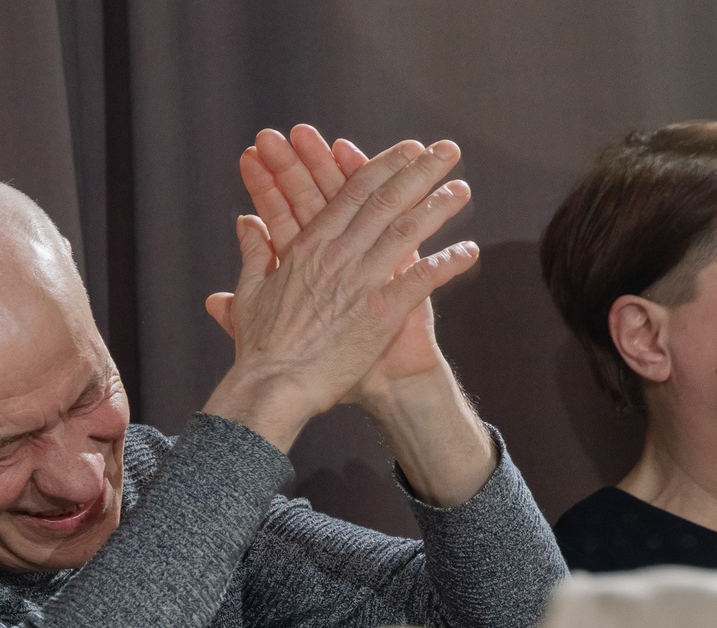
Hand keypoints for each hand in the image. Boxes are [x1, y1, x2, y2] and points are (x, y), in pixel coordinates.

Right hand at [199, 138, 476, 451]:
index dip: (384, 165)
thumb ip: (254, 252)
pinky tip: (470, 251)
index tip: (408, 150)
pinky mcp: (380, 313)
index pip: (353, 192)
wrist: (273, 388)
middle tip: (446, 150)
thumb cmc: (260, 347)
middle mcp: (339, 255)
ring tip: (462, 189)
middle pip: (387, 200)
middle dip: (420, 171)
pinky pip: (422, 281)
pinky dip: (447, 264)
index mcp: (310, 246)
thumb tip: (246, 223)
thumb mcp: (250, 292)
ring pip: (407, 231)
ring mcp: (361, 282)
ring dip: (438, 207)